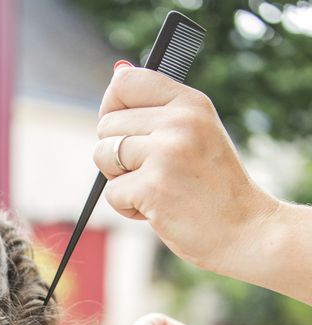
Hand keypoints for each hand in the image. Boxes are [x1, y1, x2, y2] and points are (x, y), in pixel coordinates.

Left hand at [93, 65, 279, 275]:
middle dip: (116, 153)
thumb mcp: (194, 133)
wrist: (247, 231)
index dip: (112, 107)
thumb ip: (155, 106)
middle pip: (105, 125)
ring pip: (102, 155)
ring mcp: (166, 152)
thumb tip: (117, 70)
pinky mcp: (153, 186)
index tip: (124, 129)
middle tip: (152, 171)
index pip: (125, 82)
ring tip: (155, 189)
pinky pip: (111, 192)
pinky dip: (127, 207)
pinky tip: (158, 209)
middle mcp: (179, 121)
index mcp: (190, 102)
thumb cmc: (212, 185)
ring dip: (119, 180)